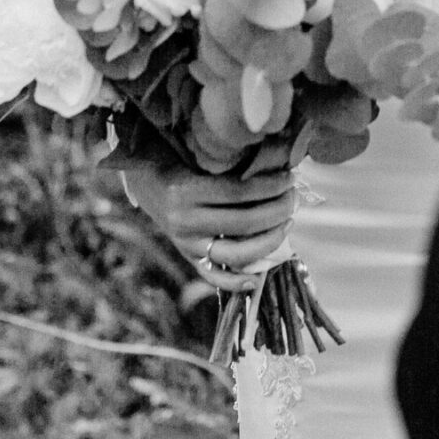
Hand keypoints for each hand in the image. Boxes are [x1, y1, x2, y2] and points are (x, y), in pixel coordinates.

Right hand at [120, 140, 297, 291]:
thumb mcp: (199, 156)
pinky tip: (258, 277)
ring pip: (236, 254)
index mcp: (187, 190)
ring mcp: (185, 243)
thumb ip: (231, 162)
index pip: (241, 192)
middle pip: (245, 223)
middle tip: (294, 198)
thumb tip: (279, 163)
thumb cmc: (179, 160)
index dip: (272, 186)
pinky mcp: (186, 257)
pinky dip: (236, 282)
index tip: (291, 177)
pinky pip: (213, 277)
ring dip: (269, 241)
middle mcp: (185, 220)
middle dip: (278, 211)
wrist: (145, 181)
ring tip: (287, 223)